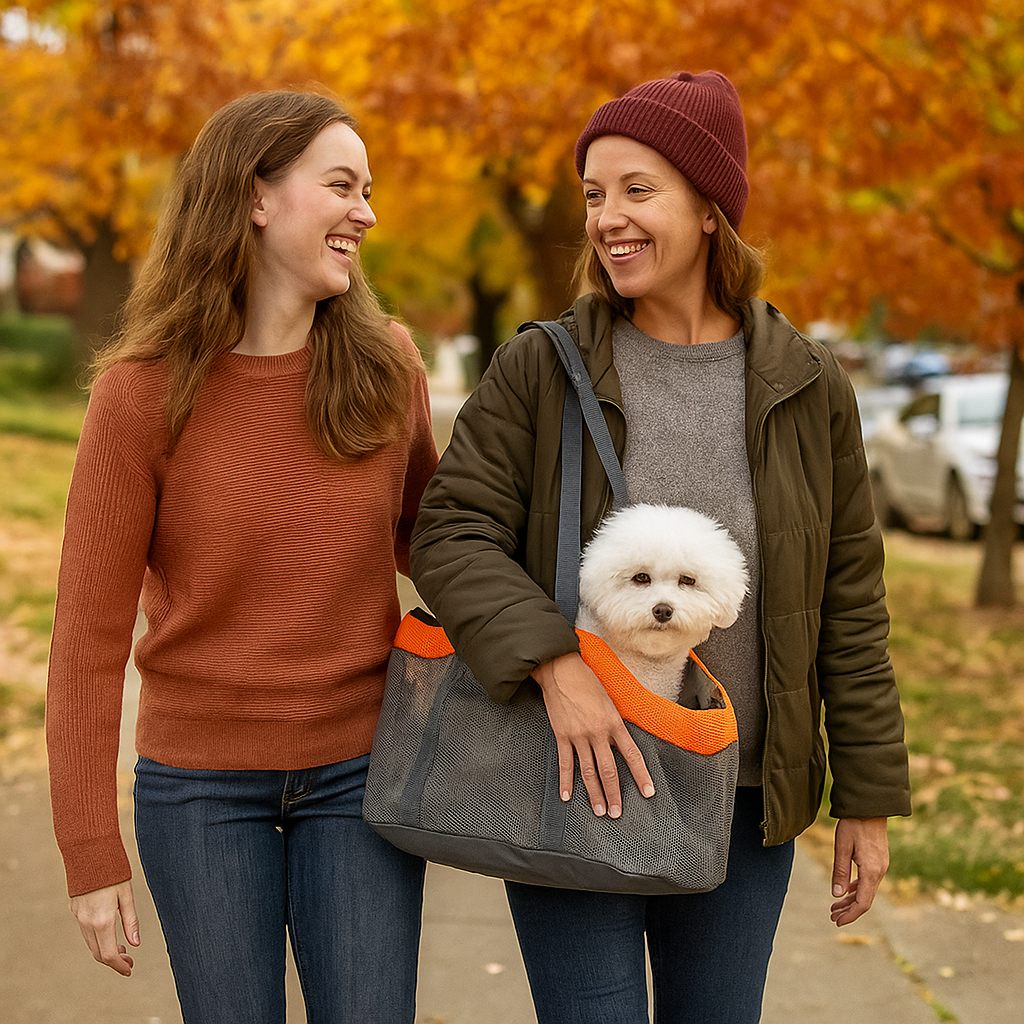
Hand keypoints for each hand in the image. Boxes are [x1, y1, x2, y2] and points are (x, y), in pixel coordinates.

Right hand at [69, 879, 139, 975]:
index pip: (109, 954)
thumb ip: (130, 921)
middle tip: (128, 962)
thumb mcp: (126, 895)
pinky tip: (108, 935)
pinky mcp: (75, 910)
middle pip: (98, 953)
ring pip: (90, 944)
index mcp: (102, 920)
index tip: (129, 969)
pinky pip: (85, 932)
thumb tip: (135, 944)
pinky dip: (97, 940)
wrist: (89, 854)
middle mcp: (87, 922)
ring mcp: (79, 917)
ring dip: (105, 951)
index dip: (120, 965)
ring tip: (122, 950)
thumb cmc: (112, 872)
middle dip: (113, 961)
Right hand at [532, 652, 654, 817]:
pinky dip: (566, 781)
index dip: (641, 775)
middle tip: (617, 812)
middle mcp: (597, 732)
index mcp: (614, 722)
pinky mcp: (561, 735)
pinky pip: (565, 763)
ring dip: (594, 793)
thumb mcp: (610, 699)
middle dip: (614, 794)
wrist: (561, 669)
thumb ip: (615, 722)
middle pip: (609, 770)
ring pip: (588, 771)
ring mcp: (578, 735)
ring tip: (598, 810)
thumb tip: (620, 741)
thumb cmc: (587, 680)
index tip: (647, 792)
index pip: (632, 755)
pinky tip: (567, 796)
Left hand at [830, 817, 889, 925]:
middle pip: (865, 899)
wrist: (870, 806)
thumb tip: (836, 895)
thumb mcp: (842, 846)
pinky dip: (856, 888)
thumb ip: (840, 871)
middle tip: (832, 917)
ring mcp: (881, 866)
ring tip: (835, 907)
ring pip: (867, 890)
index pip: (863, 903)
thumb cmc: (854, 824)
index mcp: (871, 871)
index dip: (850, 915)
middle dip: (849, 910)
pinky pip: (868, 881)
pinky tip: (845, 891)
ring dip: (851, 900)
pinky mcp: (878, 860)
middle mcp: (879, 871)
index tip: (837, 921)